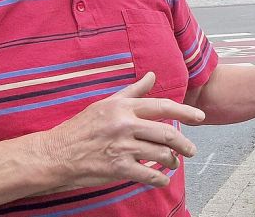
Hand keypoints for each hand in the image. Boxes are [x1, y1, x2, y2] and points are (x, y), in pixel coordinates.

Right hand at [37, 72, 205, 188]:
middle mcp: (125, 125)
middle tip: (191, 149)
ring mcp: (122, 147)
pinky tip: (163, 179)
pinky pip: (148, 174)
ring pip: (160, 154)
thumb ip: (133, 91)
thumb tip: (152, 76)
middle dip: (184, 143)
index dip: (185, 111)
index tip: (200, 117)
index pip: (162, 106)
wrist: (55, 154)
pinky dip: (160, 178)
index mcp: (123, 108)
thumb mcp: (106, 103)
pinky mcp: (117, 168)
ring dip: (172, 161)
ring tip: (173, 162)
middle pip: (166, 133)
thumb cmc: (80, 128)